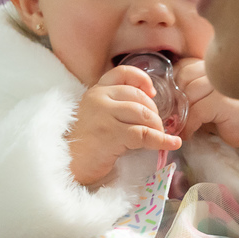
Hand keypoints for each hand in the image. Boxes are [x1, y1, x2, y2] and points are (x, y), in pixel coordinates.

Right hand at [67, 65, 182, 186]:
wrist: (67, 165)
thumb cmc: (84, 144)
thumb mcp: (96, 116)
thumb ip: (115, 107)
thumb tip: (150, 110)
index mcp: (96, 91)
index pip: (122, 73)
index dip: (142, 79)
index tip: (152, 92)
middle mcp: (99, 99)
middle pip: (139, 97)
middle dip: (154, 113)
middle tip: (156, 128)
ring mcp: (104, 116)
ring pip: (144, 114)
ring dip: (157, 128)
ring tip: (158, 138)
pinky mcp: (111, 134)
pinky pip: (144, 134)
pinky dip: (162, 140)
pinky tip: (171, 144)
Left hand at [174, 58, 238, 170]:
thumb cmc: (226, 114)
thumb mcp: (203, 99)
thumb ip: (188, 91)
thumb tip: (162, 98)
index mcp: (212, 67)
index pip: (182, 67)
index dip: (173, 85)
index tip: (172, 103)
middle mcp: (218, 71)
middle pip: (184, 79)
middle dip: (175, 100)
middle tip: (173, 117)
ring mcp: (223, 84)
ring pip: (189, 94)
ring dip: (181, 114)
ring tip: (180, 126)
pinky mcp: (225, 102)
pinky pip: (197, 111)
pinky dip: (189, 125)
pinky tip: (188, 134)